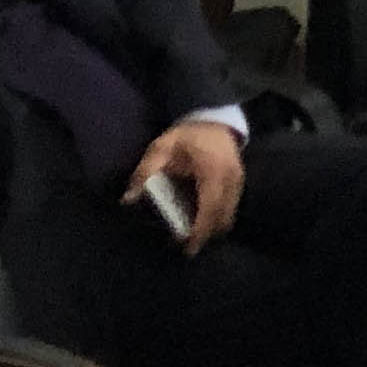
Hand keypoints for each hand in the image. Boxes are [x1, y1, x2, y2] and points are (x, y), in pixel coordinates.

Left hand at [126, 118, 244, 254]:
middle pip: (222, 217)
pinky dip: (218, 218)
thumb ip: (145, 172)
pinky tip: (202, 222)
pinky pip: (231, 207)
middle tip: (188, 248)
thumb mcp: (161, 148)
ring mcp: (238, 181)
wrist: (214, 118)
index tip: (188, 248)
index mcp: (212, 171)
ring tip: (193, 237)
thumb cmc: (187, 135)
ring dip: (213, 228)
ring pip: (229, 215)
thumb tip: (127, 199)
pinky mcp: (239, 182)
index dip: (199, 230)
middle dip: (206, 235)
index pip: (209, 207)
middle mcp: (230, 179)